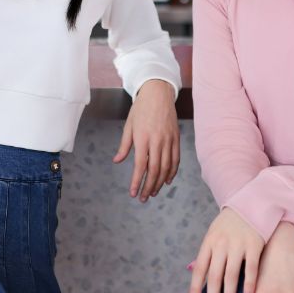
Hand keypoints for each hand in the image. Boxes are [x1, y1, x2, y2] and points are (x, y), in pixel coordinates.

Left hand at [113, 79, 178, 200]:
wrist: (158, 94)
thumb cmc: (140, 109)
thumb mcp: (129, 126)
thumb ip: (124, 145)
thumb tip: (117, 161)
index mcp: (142, 138)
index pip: (140, 166)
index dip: (137, 182)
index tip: (133, 193)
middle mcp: (157, 141)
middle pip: (154, 170)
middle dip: (149, 187)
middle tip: (144, 198)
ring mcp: (169, 140)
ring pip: (166, 167)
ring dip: (160, 183)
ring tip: (153, 192)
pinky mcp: (176, 139)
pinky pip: (176, 160)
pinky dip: (172, 172)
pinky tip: (167, 180)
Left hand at [188, 207, 263, 292]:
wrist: (250, 203)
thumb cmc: (228, 225)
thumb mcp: (212, 235)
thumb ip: (205, 254)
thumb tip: (190, 270)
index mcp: (208, 244)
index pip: (199, 271)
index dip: (195, 291)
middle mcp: (220, 245)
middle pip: (214, 277)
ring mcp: (237, 245)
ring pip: (231, 276)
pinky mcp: (254, 246)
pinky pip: (251, 270)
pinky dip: (249, 287)